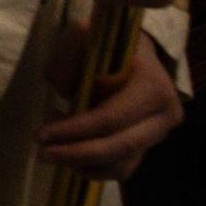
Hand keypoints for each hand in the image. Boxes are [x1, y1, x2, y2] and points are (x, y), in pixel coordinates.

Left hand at [37, 22, 182, 180]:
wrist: (133, 53)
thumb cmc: (105, 44)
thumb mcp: (83, 35)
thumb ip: (68, 57)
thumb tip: (61, 89)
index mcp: (153, 88)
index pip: (111, 118)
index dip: (75, 130)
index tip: (41, 134)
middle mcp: (164, 116)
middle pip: (118, 147)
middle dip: (76, 153)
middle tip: (42, 152)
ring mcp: (158, 135)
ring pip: (121, 166)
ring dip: (83, 164)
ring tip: (53, 152)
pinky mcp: (147, 147)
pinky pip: (121, 169)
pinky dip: (93, 169)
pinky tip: (69, 156)